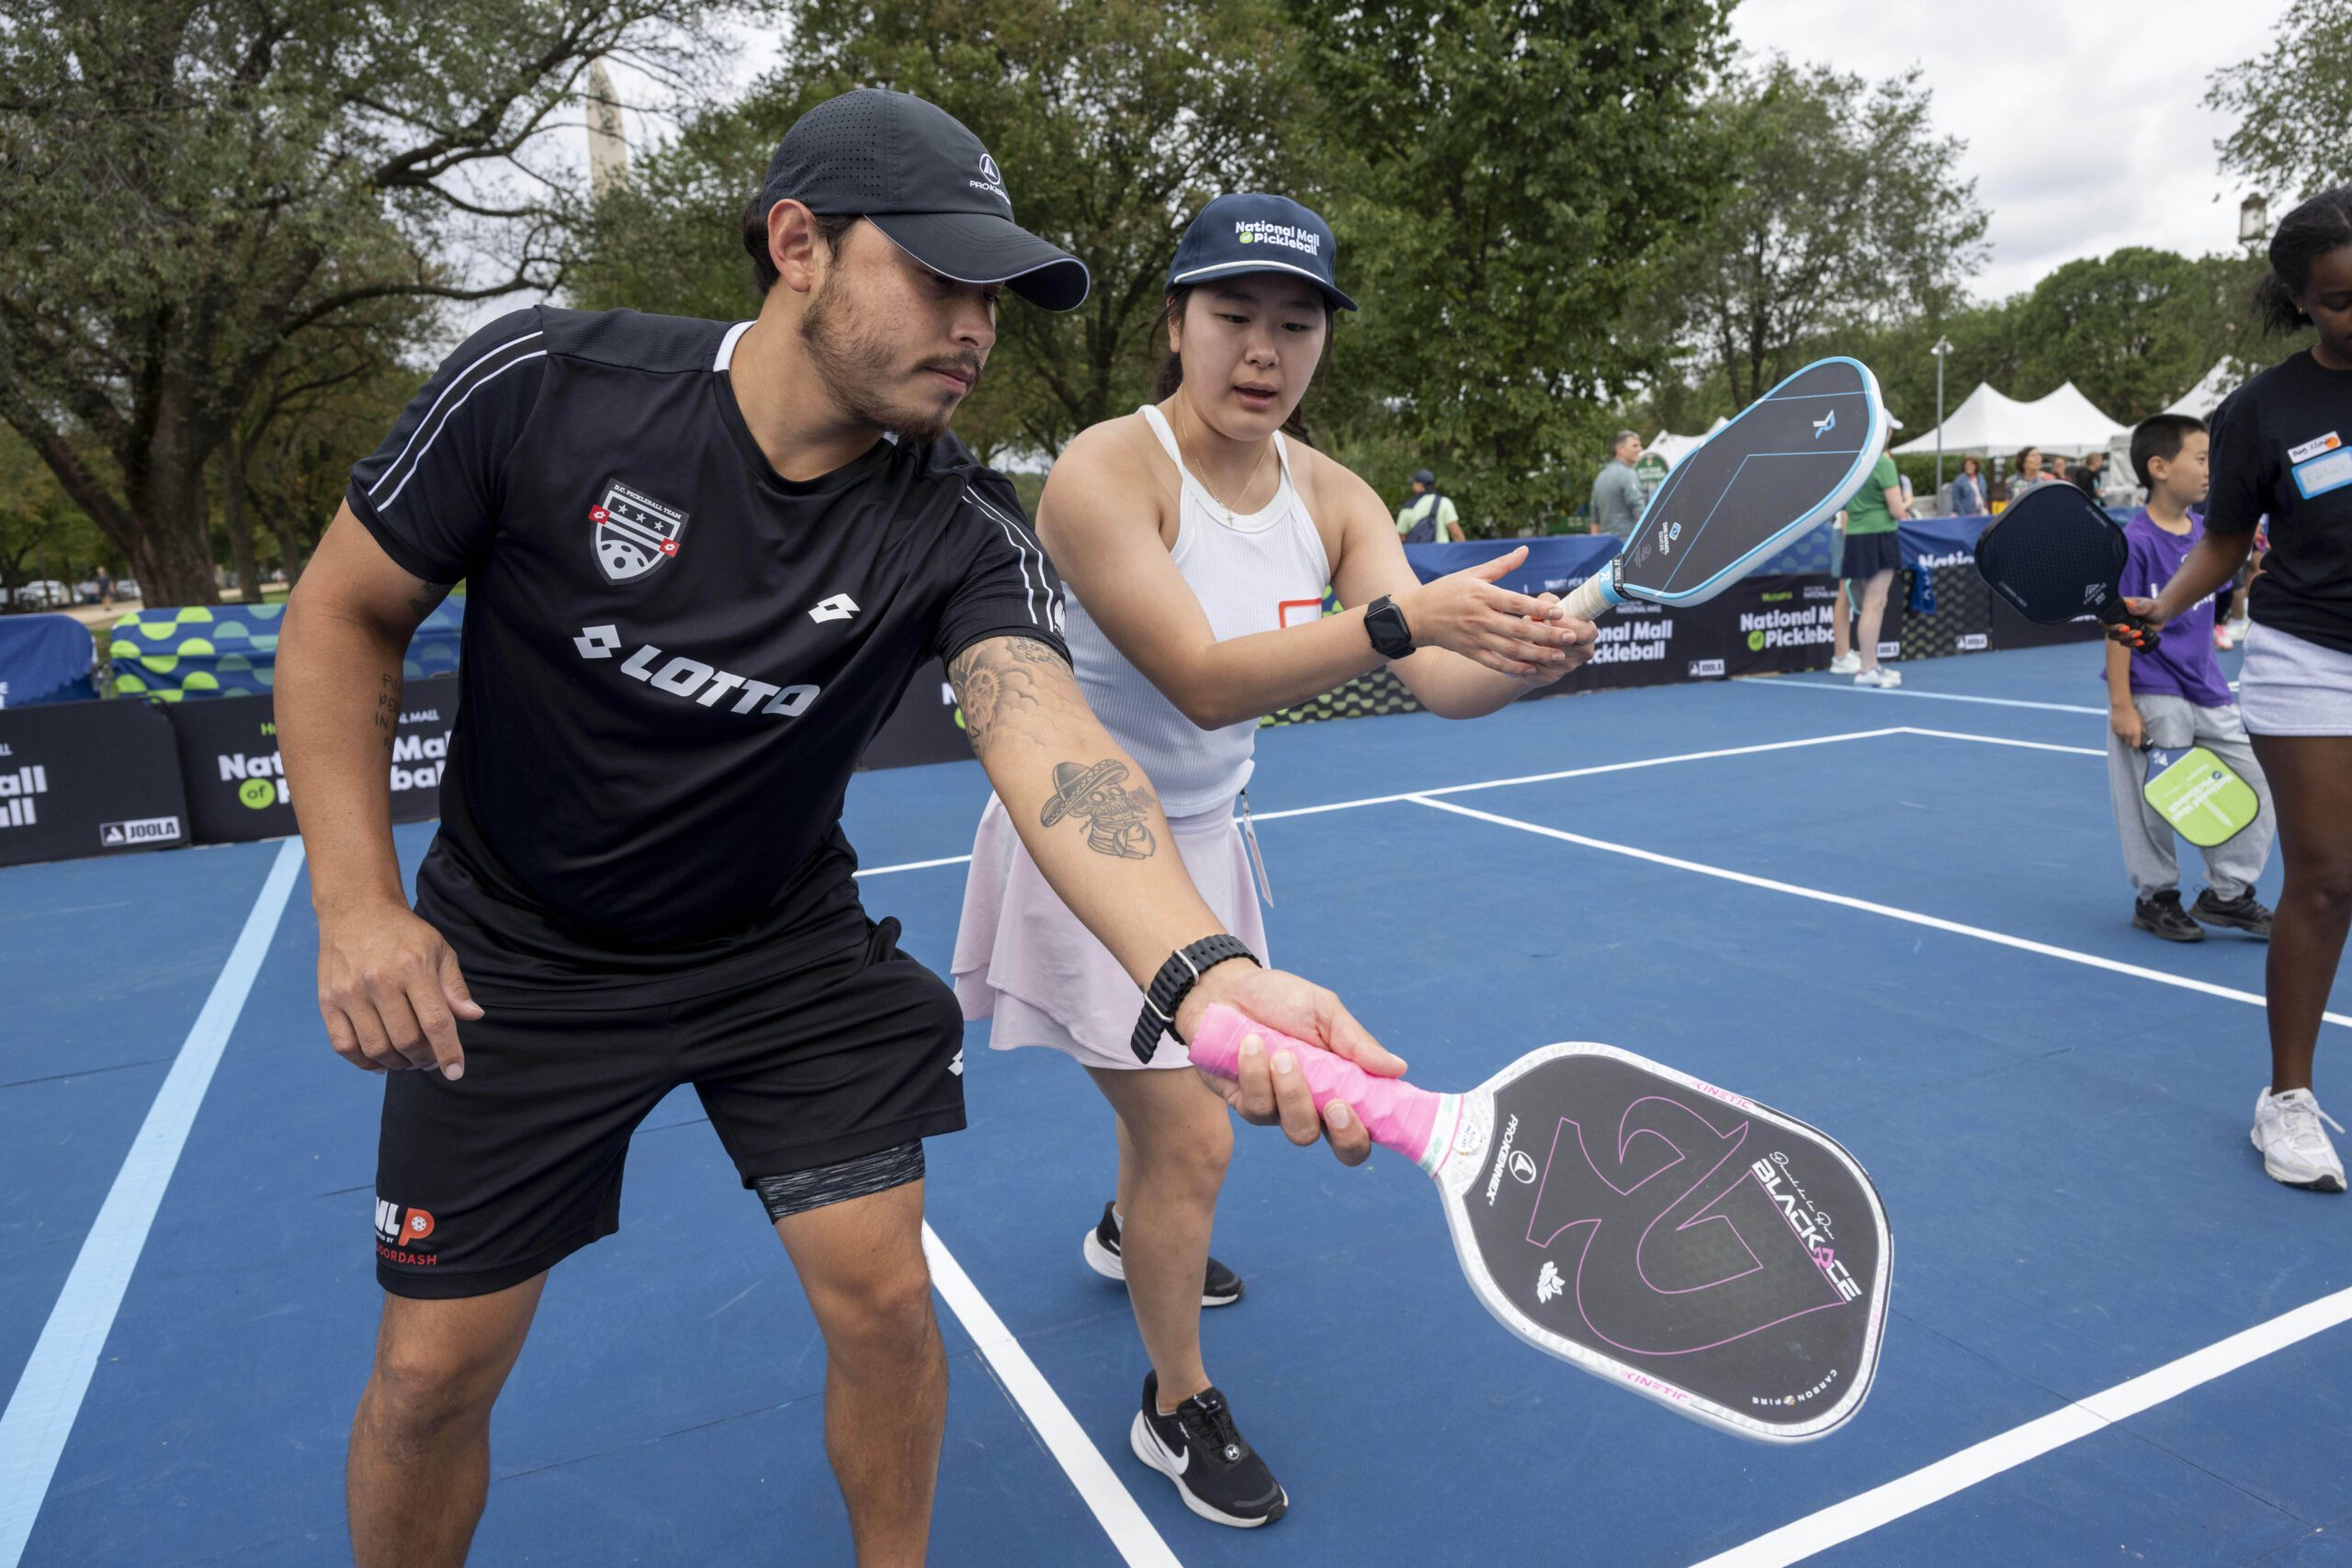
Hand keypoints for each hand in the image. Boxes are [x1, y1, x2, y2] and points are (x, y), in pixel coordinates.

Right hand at [316, 901, 482, 1076]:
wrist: (356, 911)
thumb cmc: (404, 934)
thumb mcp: (439, 950)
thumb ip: (455, 986)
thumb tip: (474, 1016)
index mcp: (414, 967)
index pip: (435, 1022)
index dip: (448, 1052)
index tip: (456, 1072)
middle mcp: (379, 980)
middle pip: (406, 1040)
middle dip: (424, 1059)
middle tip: (430, 1060)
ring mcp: (350, 992)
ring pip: (376, 1048)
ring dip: (397, 1064)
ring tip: (408, 1060)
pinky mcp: (327, 1001)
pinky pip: (344, 1046)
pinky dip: (364, 1062)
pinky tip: (380, 1062)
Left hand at [1176, 961, 1402, 1166]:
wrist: (1226, 987)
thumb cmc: (1281, 999)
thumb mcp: (1324, 1011)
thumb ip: (1356, 1042)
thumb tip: (1398, 1068)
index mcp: (1343, 1085)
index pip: (1368, 1127)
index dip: (1373, 1131)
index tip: (1371, 1112)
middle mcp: (1316, 1106)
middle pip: (1341, 1149)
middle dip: (1342, 1132)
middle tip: (1335, 1103)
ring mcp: (1280, 1110)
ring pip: (1299, 1131)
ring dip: (1293, 1092)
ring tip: (1281, 1053)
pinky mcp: (1246, 1104)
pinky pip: (1257, 1108)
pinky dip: (1255, 1075)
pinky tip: (1249, 1044)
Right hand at [1402, 548, 1595, 677]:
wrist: (1415, 616)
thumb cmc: (1446, 591)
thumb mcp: (1471, 573)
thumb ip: (1501, 565)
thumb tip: (1525, 550)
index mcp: (1482, 595)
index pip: (1516, 603)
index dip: (1539, 608)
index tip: (1560, 612)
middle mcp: (1480, 618)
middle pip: (1518, 629)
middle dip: (1546, 635)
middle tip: (1570, 637)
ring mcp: (1475, 637)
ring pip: (1510, 649)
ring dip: (1536, 654)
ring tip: (1559, 656)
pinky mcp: (1470, 652)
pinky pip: (1494, 662)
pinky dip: (1513, 667)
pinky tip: (1531, 669)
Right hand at [2103, 594, 2167, 650]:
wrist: (2161, 615)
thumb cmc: (2154, 607)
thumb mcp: (2148, 605)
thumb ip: (2139, 606)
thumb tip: (2128, 604)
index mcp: (2117, 610)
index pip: (2105, 619)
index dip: (2110, 626)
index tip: (2125, 627)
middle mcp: (2117, 619)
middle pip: (2108, 630)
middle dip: (2120, 634)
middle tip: (2135, 632)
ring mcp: (2122, 628)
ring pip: (2116, 638)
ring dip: (2127, 639)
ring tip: (2140, 634)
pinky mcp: (2128, 636)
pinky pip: (2125, 643)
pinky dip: (2132, 644)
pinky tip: (2142, 641)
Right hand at [2110, 704, 2144, 749]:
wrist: (2122, 707)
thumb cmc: (2133, 713)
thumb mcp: (2141, 721)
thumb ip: (2142, 729)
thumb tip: (2143, 734)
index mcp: (2136, 732)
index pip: (2136, 745)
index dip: (2136, 746)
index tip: (2137, 744)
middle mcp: (2127, 734)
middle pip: (2128, 744)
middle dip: (2130, 742)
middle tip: (2131, 737)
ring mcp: (2120, 732)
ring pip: (2122, 739)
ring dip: (2125, 737)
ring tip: (2126, 730)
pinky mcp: (2114, 730)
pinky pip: (2118, 734)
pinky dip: (2119, 732)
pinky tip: (2121, 726)